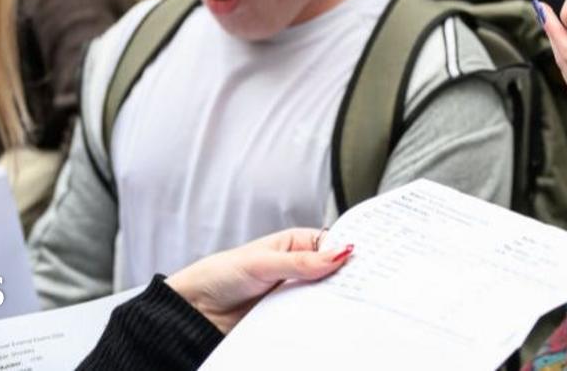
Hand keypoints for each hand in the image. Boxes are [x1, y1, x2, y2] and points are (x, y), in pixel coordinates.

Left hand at [165, 228, 352, 333]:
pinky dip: (319, 320)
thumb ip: (301, 262)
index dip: (350, 252)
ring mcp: (294, 293)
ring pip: (325, 297)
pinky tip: (329, 322)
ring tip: (351, 306)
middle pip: (334, 273)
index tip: (369, 261)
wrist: (196, 310)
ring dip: (333, 301)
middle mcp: (298, 267)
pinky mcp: (289, 315)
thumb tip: (339, 253)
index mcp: (295, 244)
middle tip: (366, 287)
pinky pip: (311, 318)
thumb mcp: (262, 263)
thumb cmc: (221, 274)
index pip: (333, 244)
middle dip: (347, 280)